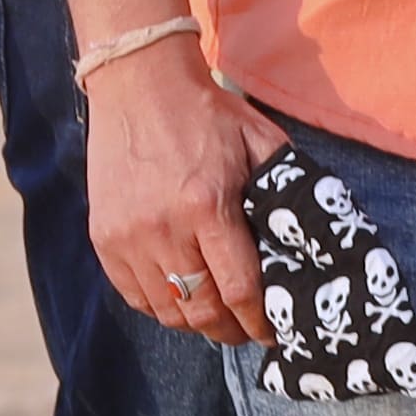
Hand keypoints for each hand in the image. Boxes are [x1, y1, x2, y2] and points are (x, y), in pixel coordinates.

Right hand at [81, 47, 282, 356]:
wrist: (140, 86)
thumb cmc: (210, 114)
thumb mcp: (262, 143)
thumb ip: (285, 190)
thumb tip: (311, 239)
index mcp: (207, 205)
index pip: (239, 288)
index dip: (260, 319)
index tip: (275, 329)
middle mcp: (162, 229)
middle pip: (200, 310)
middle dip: (230, 330)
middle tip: (249, 330)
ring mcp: (127, 237)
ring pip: (166, 311)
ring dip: (196, 323)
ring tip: (218, 318)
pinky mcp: (104, 239)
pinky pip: (134, 295)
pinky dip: (161, 306)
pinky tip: (183, 297)